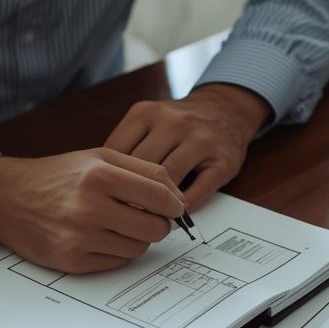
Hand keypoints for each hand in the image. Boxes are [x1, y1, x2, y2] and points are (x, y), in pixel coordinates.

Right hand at [0, 148, 185, 273]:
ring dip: (137, 238)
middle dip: (158, 223)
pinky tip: (103, 236)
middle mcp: (89, 207)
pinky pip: (117, 262)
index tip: (174, 207)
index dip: (174, 204)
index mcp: (99, 175)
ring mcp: (80, 237)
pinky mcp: (72, 260)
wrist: (7, 198)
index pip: (160, 196)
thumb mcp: (99, 157)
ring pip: (138, 248)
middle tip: (148, 217)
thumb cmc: (59, 175)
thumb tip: (178, 197)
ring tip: (120, 224)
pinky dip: (118, 251)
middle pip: (155, 228)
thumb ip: (143, 170)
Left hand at [103, 83, 270, 209]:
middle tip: (123, 216)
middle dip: (131, 194)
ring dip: (158, 203)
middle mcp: (174, 122)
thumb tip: (102, 184)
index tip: (106, 197)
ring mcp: (201, 140)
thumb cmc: (179, 123)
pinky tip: (176, 211)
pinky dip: (184, 206)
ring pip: (169, 180)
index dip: (110, 179)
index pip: (117, 152)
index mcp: (146, 113)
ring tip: (149, 218)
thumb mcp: (147, 120)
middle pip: (142, 168)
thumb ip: (126, 145)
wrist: (226, 109)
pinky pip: (198, 191)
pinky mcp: (223, 161)